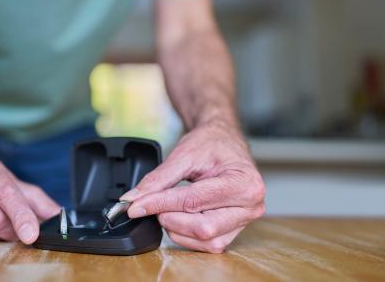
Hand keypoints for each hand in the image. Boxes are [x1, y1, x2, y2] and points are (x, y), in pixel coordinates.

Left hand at [121, 122, 264, 252]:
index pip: (194, 201)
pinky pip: (208, 244)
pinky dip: (186, 235)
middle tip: (152, 203)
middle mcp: (251, 206)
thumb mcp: (183, 154)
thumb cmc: (211, 143)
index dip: (160, 204)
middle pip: (202, 227)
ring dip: (177, 229)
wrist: (224, 139)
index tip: (135, 206)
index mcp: (244, 183)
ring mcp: (245, 221)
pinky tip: (178, 217)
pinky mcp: (234, 230)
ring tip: (167, 207)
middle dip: (170, 218)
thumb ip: (158, 179)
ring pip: (205, 240)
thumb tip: (134, 199)